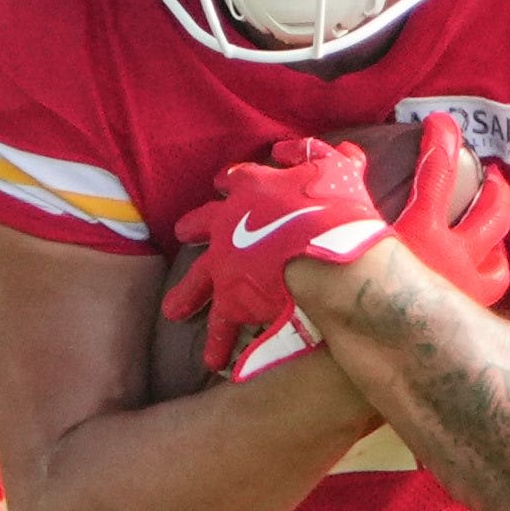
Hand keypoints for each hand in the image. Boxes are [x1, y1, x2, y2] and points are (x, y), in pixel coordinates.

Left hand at [160, 132, 397, 372]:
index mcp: (254, 187)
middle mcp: (229, 222)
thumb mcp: (333, 167)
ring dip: (188, 295)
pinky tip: (214, 361)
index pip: (237, 179)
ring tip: (174, 311)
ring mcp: (225, 261)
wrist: (327, 255)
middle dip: (193, 227)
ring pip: (200, 279)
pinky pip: (222, 324)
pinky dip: (219, 342)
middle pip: (203, 223)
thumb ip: (313, 155)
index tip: (223, 183)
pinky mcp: (233, 298)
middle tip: (182, 233)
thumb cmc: (335, 208)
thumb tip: (290, 149)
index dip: (232, 182)